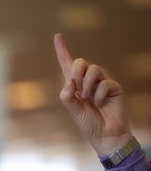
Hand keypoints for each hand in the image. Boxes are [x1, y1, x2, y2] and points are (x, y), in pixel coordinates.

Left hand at [54, 33, 131, 156]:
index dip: (62, 50)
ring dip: (87, 86)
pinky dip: (99, 95)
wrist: (105, 135)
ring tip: (88, 99)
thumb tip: (70, 80)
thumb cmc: (88, 123)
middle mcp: (88, 81)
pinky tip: (100, 104)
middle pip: (80, 62)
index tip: (57, 36)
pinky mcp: (114, 87)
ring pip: (92, 70)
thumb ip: (67, 95)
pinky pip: (104, 83)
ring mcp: (101, 82)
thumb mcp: (72, 110)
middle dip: (76, 72)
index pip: (67, 65)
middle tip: (77, 88)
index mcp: (75, 86)